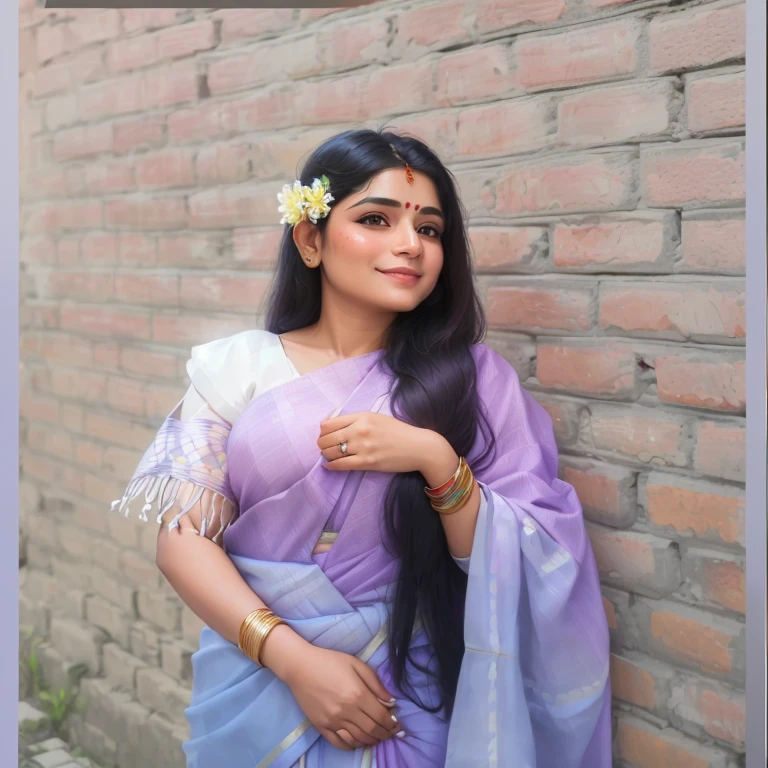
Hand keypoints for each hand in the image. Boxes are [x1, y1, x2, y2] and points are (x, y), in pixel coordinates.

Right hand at [282, 645, 401, 750]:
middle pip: (371, 730)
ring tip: (377, 737)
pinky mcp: (321, 726)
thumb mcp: (356, 664)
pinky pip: (340, 743)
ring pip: (358, 739)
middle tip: (391, 733)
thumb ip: (375, 683)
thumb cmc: (330, 661)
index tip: (397, 724)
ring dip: (371, 741)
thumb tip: (390, 701)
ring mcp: (333, 721)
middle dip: (384, 734)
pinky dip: (352, 745)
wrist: (300, 666)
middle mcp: (347, 711)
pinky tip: (358, 741)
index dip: (392, 723)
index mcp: (357, 694)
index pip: (380, 716)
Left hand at [318, 411, 442, 475]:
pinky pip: (340, 465)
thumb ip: (356, 419)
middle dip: (322, 444)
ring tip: (329, 456)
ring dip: (326, 455)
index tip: (325, 435)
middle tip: (325, 447)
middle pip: (326, 438)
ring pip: (330, 452)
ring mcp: (363, 447)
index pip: (328, 423)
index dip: (322, 431)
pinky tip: (329, 465)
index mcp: (362, 416)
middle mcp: (360, 430)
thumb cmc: (399, 431)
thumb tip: (331, 424)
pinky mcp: (367, 462)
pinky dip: (331, 466)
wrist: (418, 447)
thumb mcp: (377, 417)